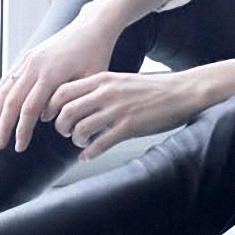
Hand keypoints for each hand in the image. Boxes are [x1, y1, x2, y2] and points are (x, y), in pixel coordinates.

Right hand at [0, 10, 118, 152]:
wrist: (91, 27)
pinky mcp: (28, 56)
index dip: (22, 130)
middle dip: (3, 126)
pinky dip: (0, 94)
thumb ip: (68, 100)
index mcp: (51, 74)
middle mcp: (35, 66)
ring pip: (6, 89)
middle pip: (12, 101)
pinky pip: (9, 77)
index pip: (29, 109)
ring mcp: (29, 59)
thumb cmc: (95, 55)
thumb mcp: (89, 81)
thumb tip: (45, 118)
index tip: (19, 147)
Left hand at [47, 69, 206, 160]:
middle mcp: (107, 93)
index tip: (52, 115)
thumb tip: (79, 101)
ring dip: (75, 139)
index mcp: (103, 79)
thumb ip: (100, 88)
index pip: (63, 90)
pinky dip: (89, 153)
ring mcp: (118, 110)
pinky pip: (100, 144)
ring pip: (81, 128)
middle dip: (60, 125)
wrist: (182, 91)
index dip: (52, 106)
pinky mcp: (129, 127)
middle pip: (67, 111)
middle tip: (65, 131)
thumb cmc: (152, 88)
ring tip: (80, 142)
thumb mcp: (121, 80)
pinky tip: (87, 156)